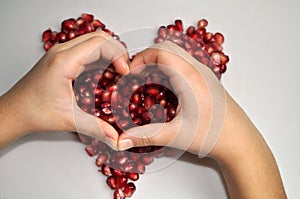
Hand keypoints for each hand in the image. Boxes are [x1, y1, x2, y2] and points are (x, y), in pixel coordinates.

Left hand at [0, 30, 128, 148]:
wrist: (14, 111)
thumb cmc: (34, 112)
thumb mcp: (69, 120)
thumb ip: (96, 128)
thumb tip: (116, 138)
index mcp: (64, 61)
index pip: (100, 44)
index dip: (118, 55)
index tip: (125, 72)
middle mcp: (62, 52)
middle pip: (99, 38)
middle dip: (117, 51)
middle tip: (125, 70)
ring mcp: (61, 54)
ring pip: (93, 42)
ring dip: (109, 54)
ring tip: (118, 72)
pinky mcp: (62, 59)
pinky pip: (87, 50)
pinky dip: (101, 58)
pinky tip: (105, 74)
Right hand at [118, 41, 226, 156]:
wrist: (240, 141)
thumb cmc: (214, 136)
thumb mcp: (175, 135)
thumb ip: (145, 136)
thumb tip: (122, 140)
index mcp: (190, 78)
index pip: (161, 51)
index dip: (141, 58)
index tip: (130, 73)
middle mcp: (198, 70)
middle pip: (168, 48)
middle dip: (148, 58)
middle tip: (136, 75)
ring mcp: (204, 73)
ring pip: (176, 55)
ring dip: (159, 62)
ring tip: (148, 81)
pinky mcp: (206, 79)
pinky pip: (184, 64)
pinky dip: (169, 69)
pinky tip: (165, 88)